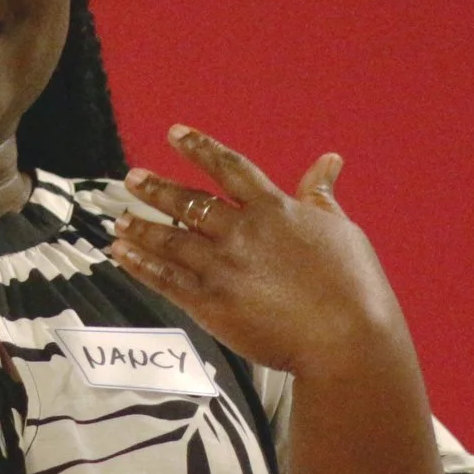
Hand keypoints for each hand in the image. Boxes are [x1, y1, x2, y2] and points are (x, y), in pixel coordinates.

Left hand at [109, 125, 409, 378]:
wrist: (345, 339)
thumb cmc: (353, 287)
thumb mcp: (342, 229)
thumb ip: (322, 194)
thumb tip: (329, 161)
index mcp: (274, 210)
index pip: (229, 168)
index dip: (199, 148)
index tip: (175, 134)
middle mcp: (242, 232)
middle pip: (189, 201)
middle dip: (156, 188)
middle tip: (132, 178)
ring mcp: (223, 267)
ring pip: (170, 240)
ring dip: (141, 228)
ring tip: (120, 220)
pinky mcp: (211, 303)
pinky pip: (165, 279)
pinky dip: (140, 265)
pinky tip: (123, 254)